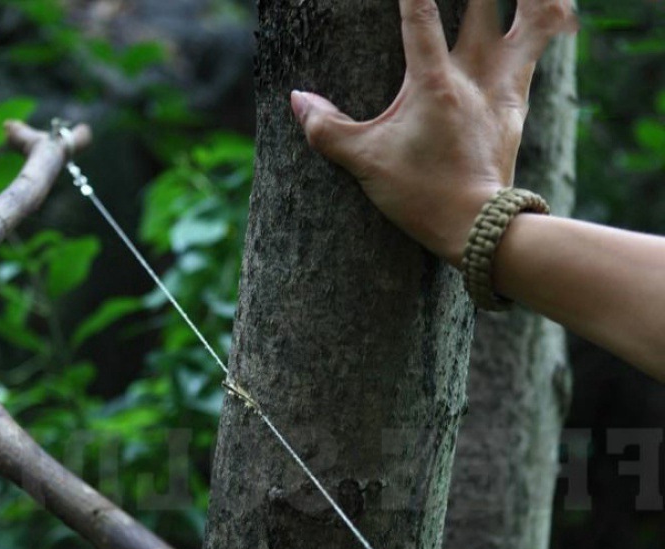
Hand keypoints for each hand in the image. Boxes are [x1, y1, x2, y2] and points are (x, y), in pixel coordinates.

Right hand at [290, 0, 577, 265]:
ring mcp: (501, 87)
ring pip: (530, 17)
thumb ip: (326, 129)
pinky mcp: (516, 104)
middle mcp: (473, 74)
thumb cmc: (420, 194)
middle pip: (482, 2)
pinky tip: (551, 10)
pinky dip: (547, 22)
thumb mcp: (365, 162)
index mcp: (432, 82)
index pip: (419, 11)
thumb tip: (296, 100)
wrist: (475, 226)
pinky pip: (537, 50)